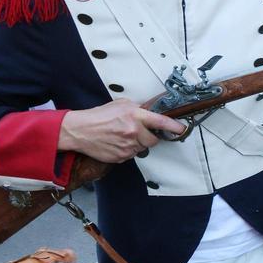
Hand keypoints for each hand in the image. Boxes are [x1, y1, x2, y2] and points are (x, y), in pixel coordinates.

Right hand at [58, 98, 185, 162]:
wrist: (79, 130)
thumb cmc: (98, 116)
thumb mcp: (122, 104)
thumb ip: (139, 109)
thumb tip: (151, 112)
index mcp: (135, 116)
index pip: (161, 122)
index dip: (174, 127)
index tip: (182, 129)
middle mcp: (134, 132)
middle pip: (154, 140)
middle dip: (150, 136)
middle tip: (138, 131)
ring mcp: (128, 146)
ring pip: (143, 148)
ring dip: (138, 143)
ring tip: (123, 135)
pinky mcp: (121, 157)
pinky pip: (132, 155)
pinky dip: (128, 150)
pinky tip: (117, 142)